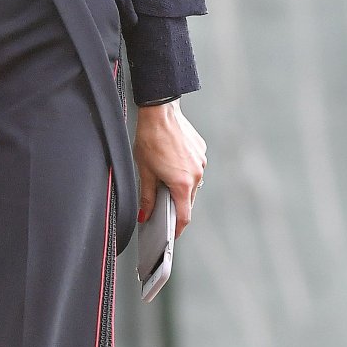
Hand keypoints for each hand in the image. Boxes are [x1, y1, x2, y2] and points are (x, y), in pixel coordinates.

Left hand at [134, 99, 206, 238]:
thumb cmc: (150, 139)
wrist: (160, 111)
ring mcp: (201, 162)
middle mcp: (196, 175)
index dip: (177, 228)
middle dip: (175, 205)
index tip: (171, 235)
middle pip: (188, 200)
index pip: (184, 216)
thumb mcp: (144, 171)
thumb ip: (147, 197)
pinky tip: (171, 163)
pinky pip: (194, 168)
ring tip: (164, 179)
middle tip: (161, 206)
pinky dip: (184, 171)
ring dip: (180, 186)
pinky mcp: (201, 151)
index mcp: (182, 183)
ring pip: (192, 184)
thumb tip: (145, 214)